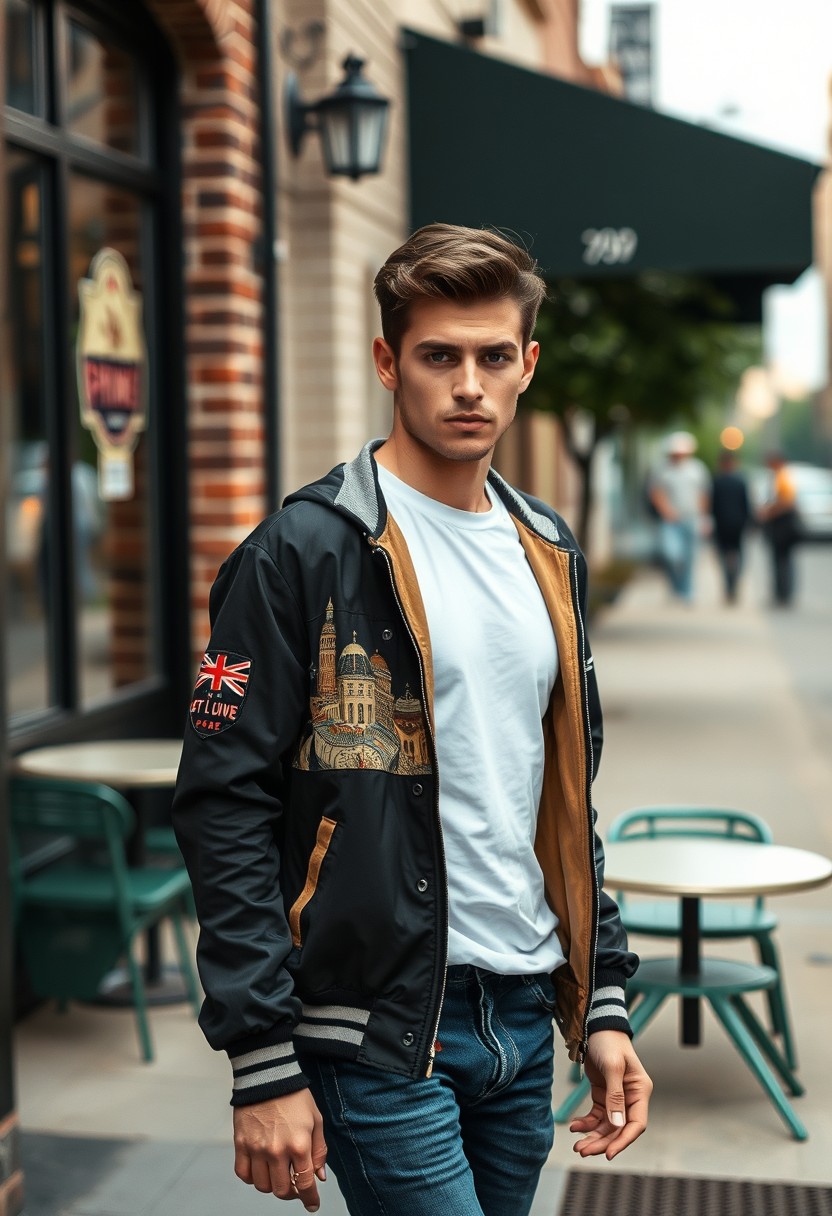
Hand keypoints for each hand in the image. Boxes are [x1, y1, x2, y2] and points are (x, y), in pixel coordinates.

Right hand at [234, 1089, 326, 1209]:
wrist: (268, 1076)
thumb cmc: (295, 1097)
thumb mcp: (316, 1120)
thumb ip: (319, 1151)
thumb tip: (319, 1177)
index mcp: (299, 1144)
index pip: (304, 1183)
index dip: (310, 1198)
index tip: (312, 1204)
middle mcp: (277, 1151)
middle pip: (282, 1190)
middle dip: (291, 1193)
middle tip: (294, 1186)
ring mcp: (256, 1149)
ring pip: (262, 1186)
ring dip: (272, 1185)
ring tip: (278, 1173)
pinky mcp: (241, 1144)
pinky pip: (243, 1174)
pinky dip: (252, 1177)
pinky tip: (260, 1168)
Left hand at [569, 1030, 651, 1159]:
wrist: (595, 1027)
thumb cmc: (609, 1043)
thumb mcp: (613, 1067)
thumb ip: (615, 1096)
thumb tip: (616, 1125)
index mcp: (640, 1091)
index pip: (636, 1123)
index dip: (623, 1140)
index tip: (609, 1153)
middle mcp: (630, 1098)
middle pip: (618, 1129)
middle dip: (602, 1142)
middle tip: (583, 1151)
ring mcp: (616, 1098)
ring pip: (606, 1126)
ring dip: (593, 1137)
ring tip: (577, 1146)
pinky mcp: (603, 1095)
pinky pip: (596, 1116)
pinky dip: (586, 1124)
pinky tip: (575, 1126)